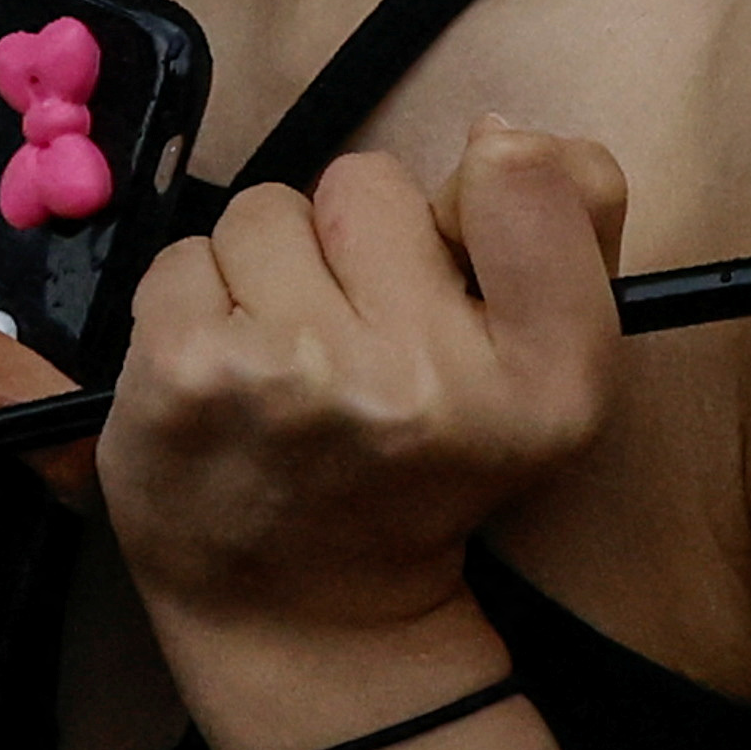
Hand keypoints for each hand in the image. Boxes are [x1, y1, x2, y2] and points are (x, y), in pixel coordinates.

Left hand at [99, 119, 631, 700]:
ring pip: (268, 212)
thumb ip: (564, 224)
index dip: (480, 196)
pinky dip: (196, 306)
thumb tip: (498, 135)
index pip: (526, 175)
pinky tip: (222, 379)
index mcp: (544, 379)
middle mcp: (424, 380)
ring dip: (268, 273)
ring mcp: (294, 375)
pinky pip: (186, 257)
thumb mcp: (546, 365)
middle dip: (353, 241)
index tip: (454, 265)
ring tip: (284, 359)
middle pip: (369, 181)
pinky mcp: (186, 373)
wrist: (308, 614)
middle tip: (356, 333)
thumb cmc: (424, 467)